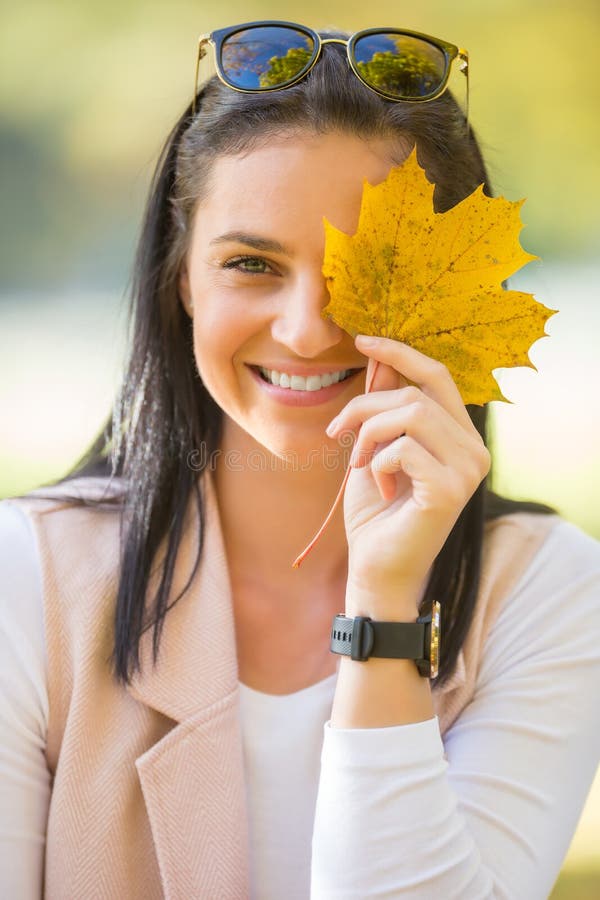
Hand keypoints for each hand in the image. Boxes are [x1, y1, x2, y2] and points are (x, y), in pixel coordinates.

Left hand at [327, 335, 490, 616]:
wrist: (376, 569)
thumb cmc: (376, 512)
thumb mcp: (375, 447)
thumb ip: (385, 407)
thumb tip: (380, 360)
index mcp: (461, 437)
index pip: (438, 376)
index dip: (401, 353)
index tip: (362, 340)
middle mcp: (475, 451)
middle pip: (418, 394)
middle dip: (367, 405)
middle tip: (338, 432)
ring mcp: (468, 471)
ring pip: (412, 414)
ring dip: (370, 434)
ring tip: (358, 463)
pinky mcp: (451, 490)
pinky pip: (403, 449)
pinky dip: (377, 463)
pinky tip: (380, 487)